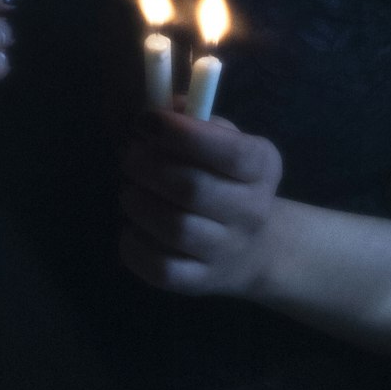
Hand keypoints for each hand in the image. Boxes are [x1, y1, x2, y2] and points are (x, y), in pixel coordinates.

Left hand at [119, 109, 282, 297]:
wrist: (254, 246)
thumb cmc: (227, 177)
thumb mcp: (225, 140)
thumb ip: (192, 118)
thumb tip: (156, 106)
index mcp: (262, 166)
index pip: (229, 152)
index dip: (182, 134)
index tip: (146, 120)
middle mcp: (253, 210)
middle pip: (193, 189)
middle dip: (148, 167)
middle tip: (128, 156)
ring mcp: (229, 251)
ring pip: (175, 229)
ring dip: (139, 203)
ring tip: (129, 191)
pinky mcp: (203, 283)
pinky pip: (162, 269)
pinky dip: (135, 246)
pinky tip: (131, 228)